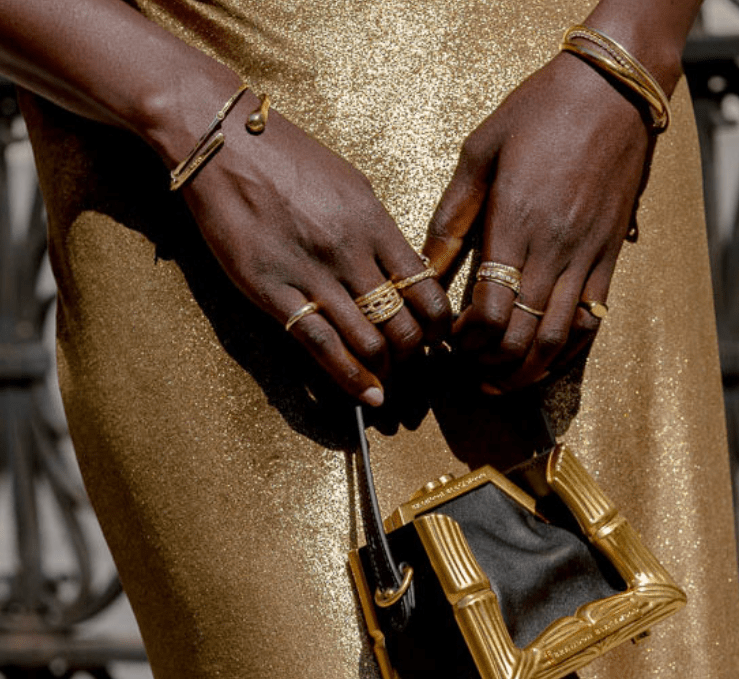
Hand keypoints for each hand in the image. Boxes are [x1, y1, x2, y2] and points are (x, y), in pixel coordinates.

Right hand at [174, 88, 450, 406]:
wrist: (221, 143)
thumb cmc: (287, 158)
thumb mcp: (350, 184)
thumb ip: (378, 231)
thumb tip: (401, 271)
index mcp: (374, 223)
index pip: (427, 289)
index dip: (438, 324)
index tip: (436, 336)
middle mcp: (350, 253)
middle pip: (405, 323)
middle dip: (415, 354)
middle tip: (411, 363)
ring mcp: (311, 275)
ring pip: (369, 342)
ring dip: (385, 370)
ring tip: (387, 380)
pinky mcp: (272, 292)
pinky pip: (321, 345)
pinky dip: (350, 378)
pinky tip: (367, 395)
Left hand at [424, 51, 655, 391]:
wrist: (611, 93)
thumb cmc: (538, 113)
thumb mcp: (479, 152)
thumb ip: (451, 216)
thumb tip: (424, 266)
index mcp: (515, 223)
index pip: (490, 308)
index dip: (467, 339)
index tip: (450, 343)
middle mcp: (554, 249)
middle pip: (524, 334)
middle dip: (492, 365)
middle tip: (470, 373)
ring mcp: (588, 256)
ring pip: (560, 338)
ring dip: (528, 370)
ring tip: (502, 382)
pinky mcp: (611, 257)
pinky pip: (594, 320)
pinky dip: (569, 351)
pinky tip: (547, 362)